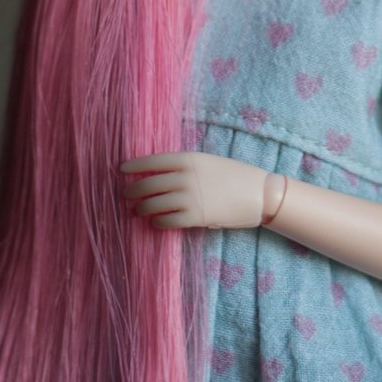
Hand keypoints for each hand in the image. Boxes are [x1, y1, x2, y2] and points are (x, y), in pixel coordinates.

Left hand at [121, 152, 267, 229]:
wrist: (259, 194)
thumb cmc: (236, 175)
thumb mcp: (209, 162)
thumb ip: (186, 166)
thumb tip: (162, 173)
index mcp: (189, 159)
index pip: (152, 161)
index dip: (135, 166)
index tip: (122, 169)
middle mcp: (184, 177)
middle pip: (148, 185)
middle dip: (133, 190)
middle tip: (126, 194)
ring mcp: (188, 198)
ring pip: (153, 205)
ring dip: (142, 208)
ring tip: (137, 211)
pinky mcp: (194, 218)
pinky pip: (166, 221)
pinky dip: (158, 222)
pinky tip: (156, 221)